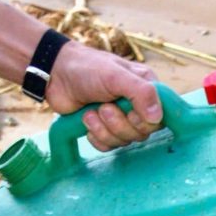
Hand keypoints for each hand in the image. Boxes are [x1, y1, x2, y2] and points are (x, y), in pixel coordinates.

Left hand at [46, 41, 161, 150]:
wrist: (55, 74)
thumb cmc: (87, 68)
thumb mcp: (116, 75)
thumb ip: (141, 93)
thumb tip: (157, 117)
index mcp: (146, 90)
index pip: (159, 118)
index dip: (144, 121)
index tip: (130, 111)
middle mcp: (137, 106)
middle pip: (141, 134)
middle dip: (119, 124)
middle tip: (104, 107)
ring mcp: (121, 120)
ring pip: (124, 142)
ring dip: (104, 129)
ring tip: (91, 111)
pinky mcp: (105, 131)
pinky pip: (109, 147)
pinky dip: (96, 136)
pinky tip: (87, 121)